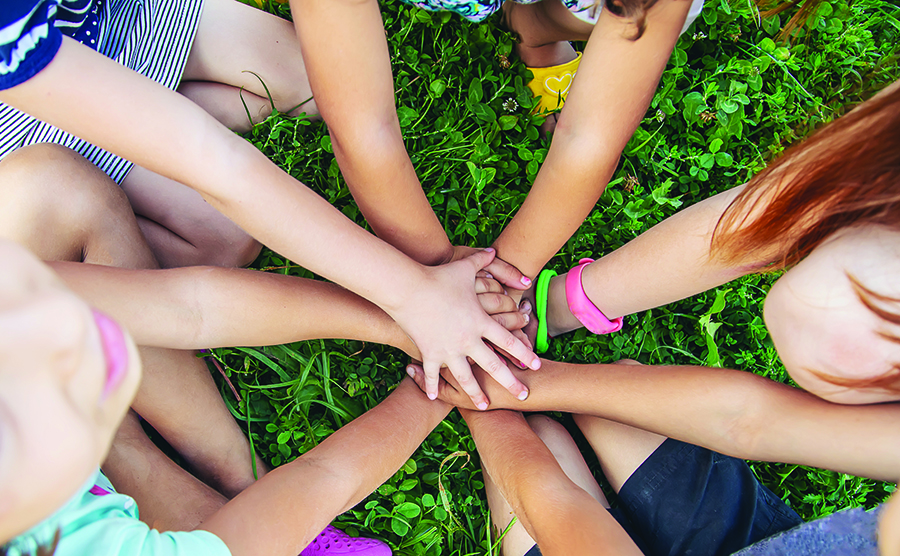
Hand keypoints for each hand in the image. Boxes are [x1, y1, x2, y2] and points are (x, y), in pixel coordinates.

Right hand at [390, 249, 539, 409]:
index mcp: (480, 321)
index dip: (523, 351)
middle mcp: (468, 339)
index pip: (508, 339)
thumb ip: (483, 260)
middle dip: (510, 381)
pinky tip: (434, 397)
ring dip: (476, 393)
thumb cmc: (438, 276)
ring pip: (467, 377)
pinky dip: (433, 385)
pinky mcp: (429, 352)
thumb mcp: (464, 266)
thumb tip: (494, 249)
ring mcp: (448, 349)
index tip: (535, 363)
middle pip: (494, 365)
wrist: (409, 288)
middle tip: (524, 394)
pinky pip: (433, 373)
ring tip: (485, 405)